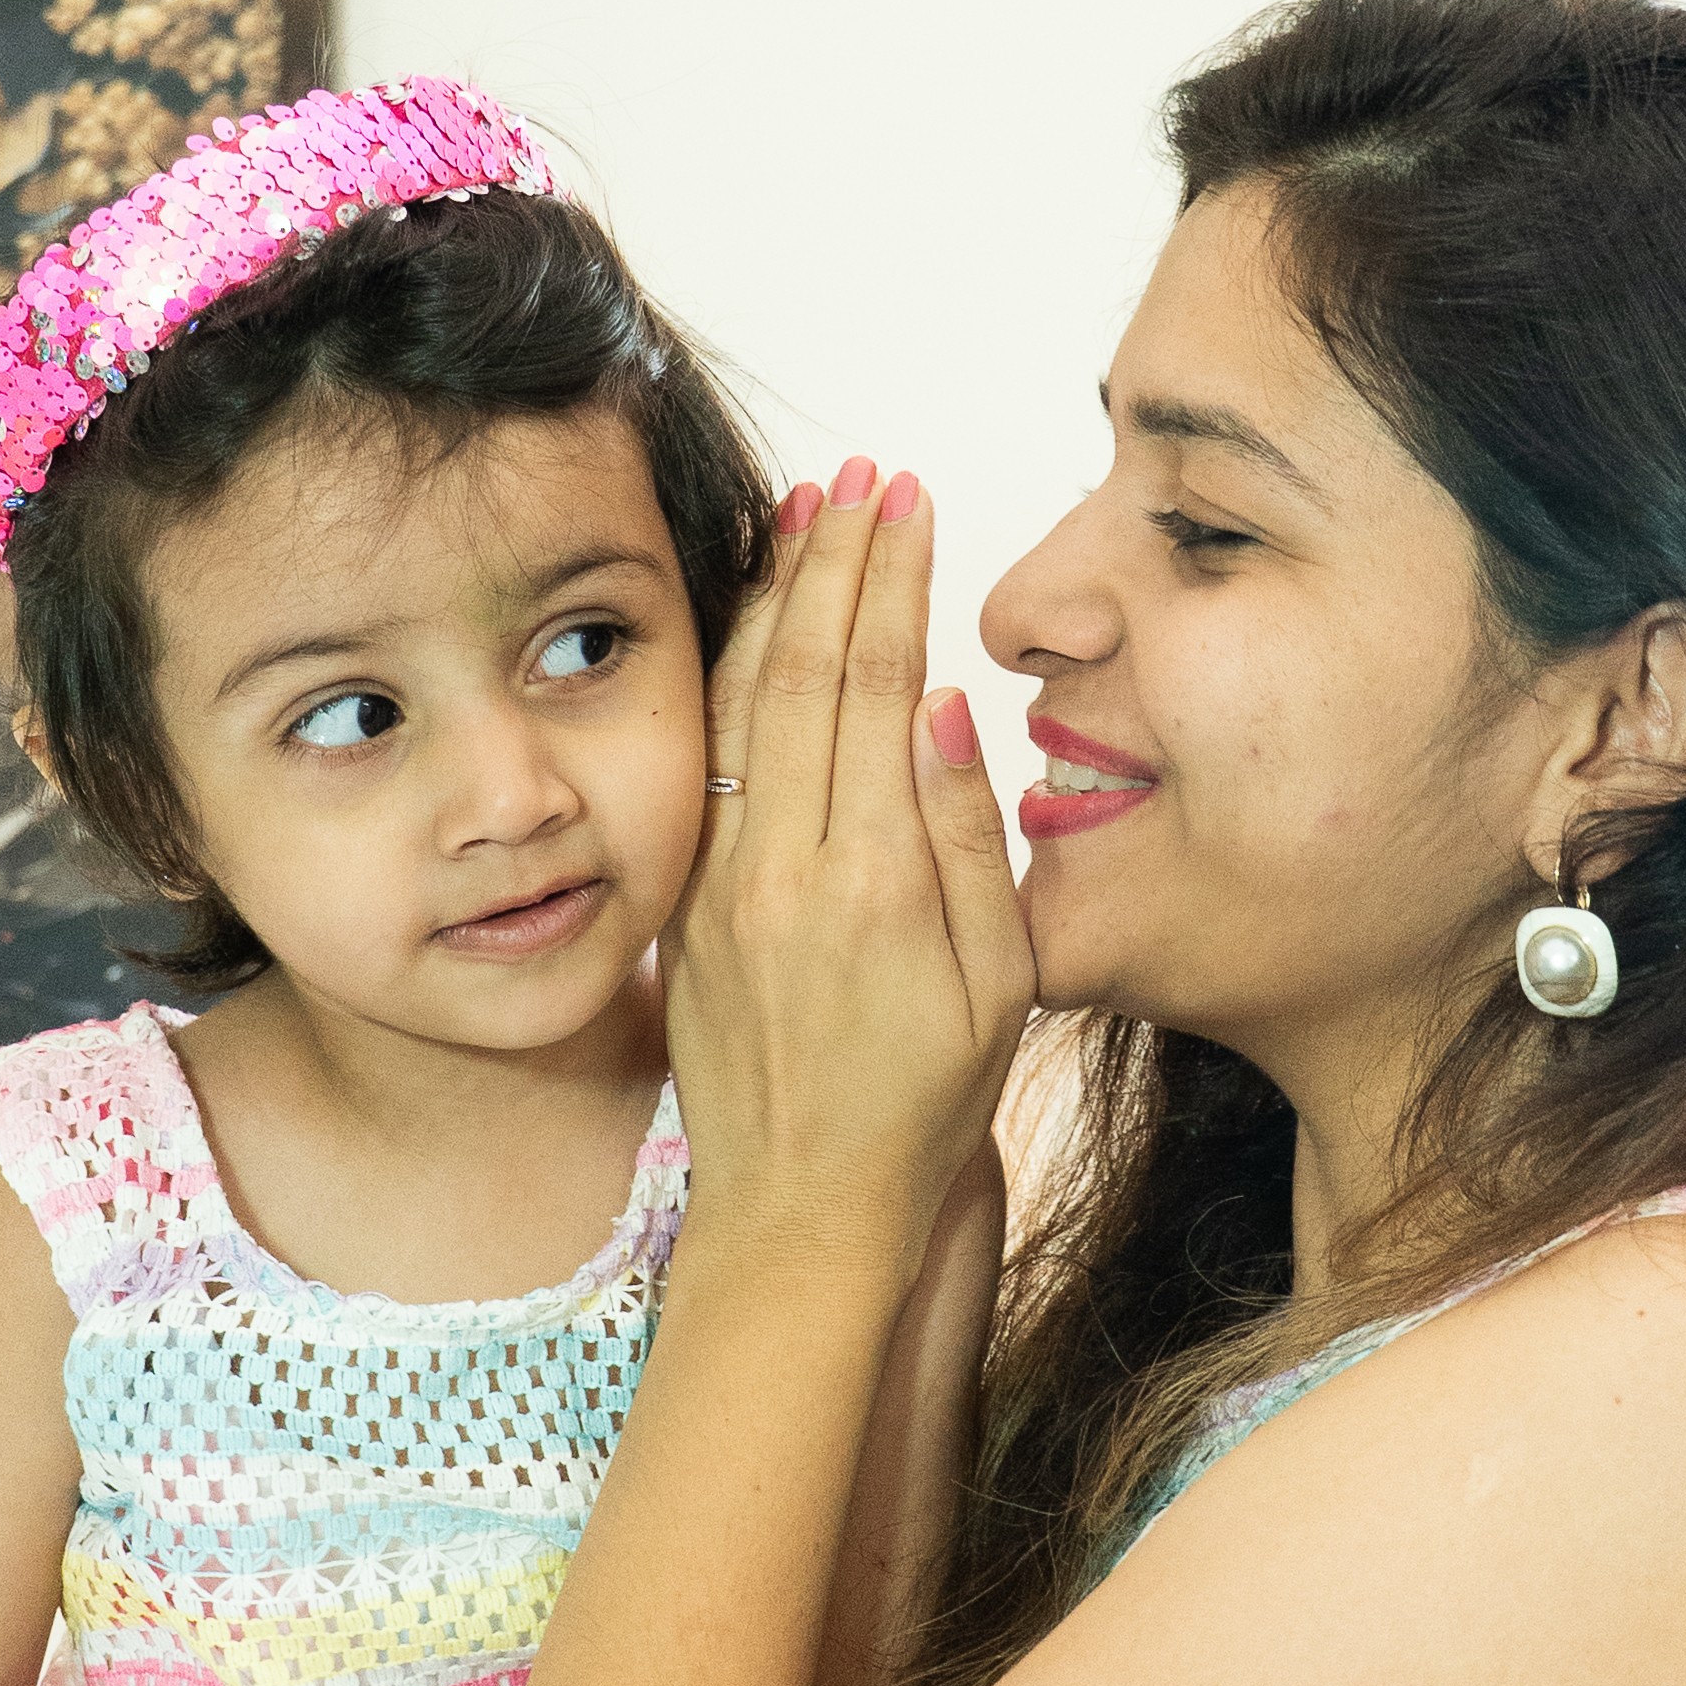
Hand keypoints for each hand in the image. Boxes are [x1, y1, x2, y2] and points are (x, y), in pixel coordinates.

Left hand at [668, 466, 1033, 1268]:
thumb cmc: (923, 1106)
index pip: (877, 685)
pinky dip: (727, 675)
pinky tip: (748, 626)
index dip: (891, 580)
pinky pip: (707, 762)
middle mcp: (781, 869)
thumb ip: (965, 840)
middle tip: (858, 476)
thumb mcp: (996, 987)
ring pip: (738, 706)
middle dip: (831, 559)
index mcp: (869, 882)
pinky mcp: (689, 908)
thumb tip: (942, 705)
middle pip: (801, 671)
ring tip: (799, 514)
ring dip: (771, 597)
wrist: (806, 1210)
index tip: (908, 501)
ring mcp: (722, 886)